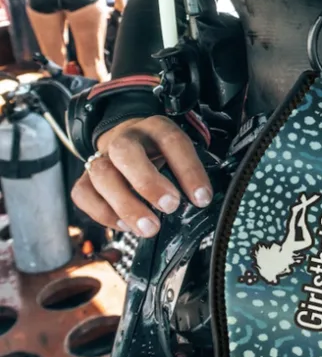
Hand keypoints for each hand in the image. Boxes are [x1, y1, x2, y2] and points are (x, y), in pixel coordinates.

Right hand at [71, 116, 212, 237]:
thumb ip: (186, 171)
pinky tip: (125, 226)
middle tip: (170, 207)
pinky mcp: (85, 176)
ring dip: (125, 205)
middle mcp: (125, 138)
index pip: (172, 141)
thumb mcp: (177, 152)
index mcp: (155, 128)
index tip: (201, 198)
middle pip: (125, 152)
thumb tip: (199, 202)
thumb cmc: (157, 151)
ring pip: (102, 175)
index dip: (188, 170)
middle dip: (148, 183)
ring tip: (149, 229)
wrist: (125, 138)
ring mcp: (101, 156)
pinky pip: (84, 194)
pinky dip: (103, 214)